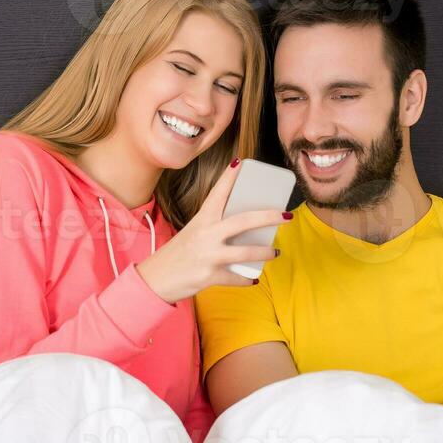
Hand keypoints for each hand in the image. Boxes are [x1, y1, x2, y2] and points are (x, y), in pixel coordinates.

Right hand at [136, 159, 288, 303]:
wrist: (156, 279)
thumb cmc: (179, 253)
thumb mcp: (194, 232)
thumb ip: (215, 226)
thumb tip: (245, 225)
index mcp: (202, 219)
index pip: (218, 193)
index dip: (230, 177)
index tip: (242, 162)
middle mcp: (206, 234)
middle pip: (244, 221)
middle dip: (268, 217)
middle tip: (286, 215)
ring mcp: (208, 255)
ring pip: (245, 252)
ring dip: (264, 252)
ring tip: (274, 251)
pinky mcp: (209, 275)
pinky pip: (236, 277)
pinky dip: (247, 279)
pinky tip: (252, 279)